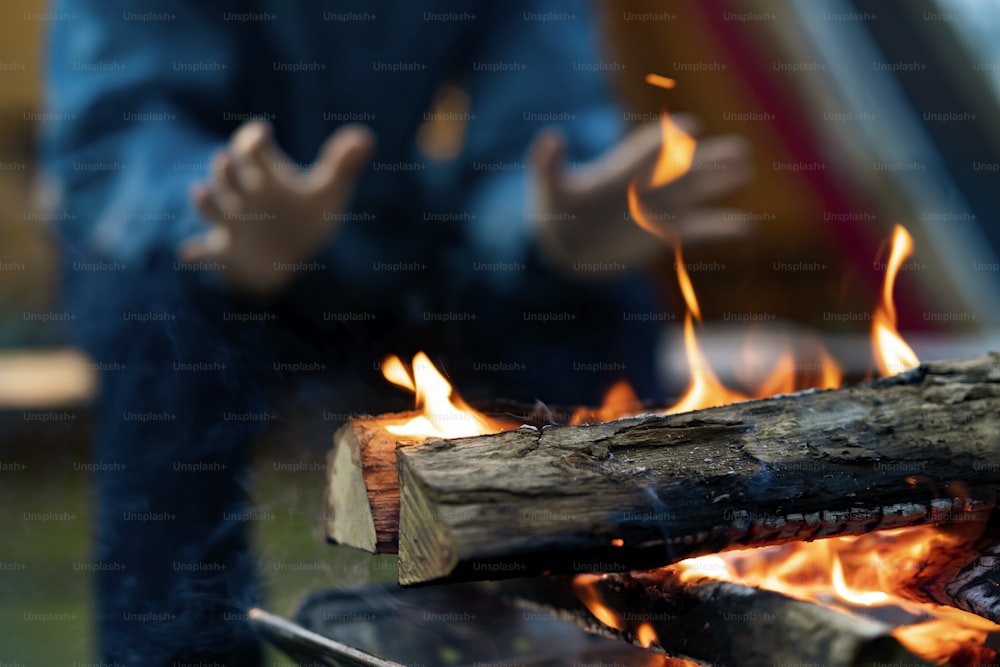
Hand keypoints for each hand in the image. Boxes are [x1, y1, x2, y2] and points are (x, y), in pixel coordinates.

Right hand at [181, 121, 374, 296]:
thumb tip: (365, 137)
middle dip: (226, 169)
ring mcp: (231, 223)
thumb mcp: (326, 193)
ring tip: (202, 192)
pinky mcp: (226, 252)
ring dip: (205, 201)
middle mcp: (242, 195)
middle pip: (227, 174)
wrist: (289, 258)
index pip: (252, 149)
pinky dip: (198, 253)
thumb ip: (342, 165)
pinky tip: (189, 253)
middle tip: (227, 160)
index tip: (262, 134)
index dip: (254, 139)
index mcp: (264, 176)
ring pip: (212, 208)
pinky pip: (207, 253)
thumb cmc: (304, 218)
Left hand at [529, 118, 752, 279]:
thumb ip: (548, 165)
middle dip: (710, 157)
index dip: (667, 140)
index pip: (648, 148)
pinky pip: (699, 230)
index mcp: (622, 168)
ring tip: (746, 170)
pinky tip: (746, 227)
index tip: (689, 129)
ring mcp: (660, 208)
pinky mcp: (666, 234)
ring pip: (698, 191)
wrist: (567, 246)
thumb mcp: (549, 188)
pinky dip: (721, 228)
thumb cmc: (556, 211)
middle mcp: (647, 184)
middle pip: (684, 165)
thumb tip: (551, 138)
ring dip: (722, 181)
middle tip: (739, 148)